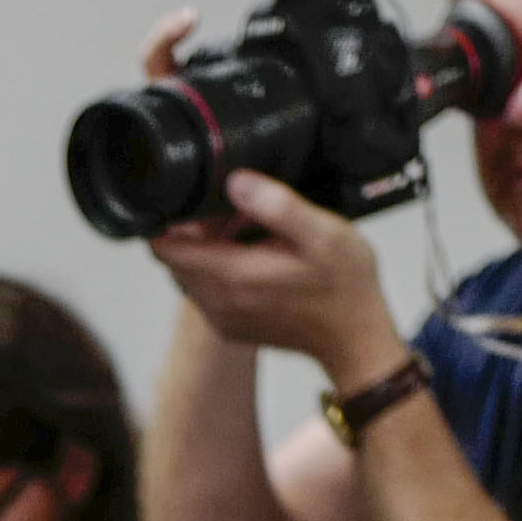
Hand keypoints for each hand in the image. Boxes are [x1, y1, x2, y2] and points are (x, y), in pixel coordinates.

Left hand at [146, 168, 406, 388]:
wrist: (356, 338)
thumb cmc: (344, 285)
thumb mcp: (322, 232)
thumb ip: (276, 206)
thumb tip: (235, 182)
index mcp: (232, 276)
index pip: (165, 248)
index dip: (175, 219)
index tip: (201, 204)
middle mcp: (217, 302)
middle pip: (175, 259)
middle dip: (194, 233)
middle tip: (237, 218)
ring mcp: (221, 319)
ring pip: (189, 275)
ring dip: (207, 252)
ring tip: (250, 237)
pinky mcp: (229, 328)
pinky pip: (206, 292)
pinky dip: (219, 273)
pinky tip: (255, 261)